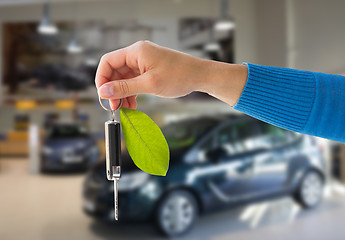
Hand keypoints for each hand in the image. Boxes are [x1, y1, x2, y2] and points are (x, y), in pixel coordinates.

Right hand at [95, 41, 246, 108]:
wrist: (200, 76)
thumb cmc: (179, 76)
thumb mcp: (149, 84)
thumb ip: (124, 88)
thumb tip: (104, 92)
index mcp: (136, 51)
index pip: (108, 61)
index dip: (102, 78)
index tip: (103, 95)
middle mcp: (138, 54)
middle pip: (115, 71)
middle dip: (113, 89)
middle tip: (114, 106)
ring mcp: (144, 62)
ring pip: (124, 78)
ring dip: (122, 93)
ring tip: (125, 108)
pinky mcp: (150, 69)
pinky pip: (134, 81)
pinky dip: (132, 92)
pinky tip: (133, 104)